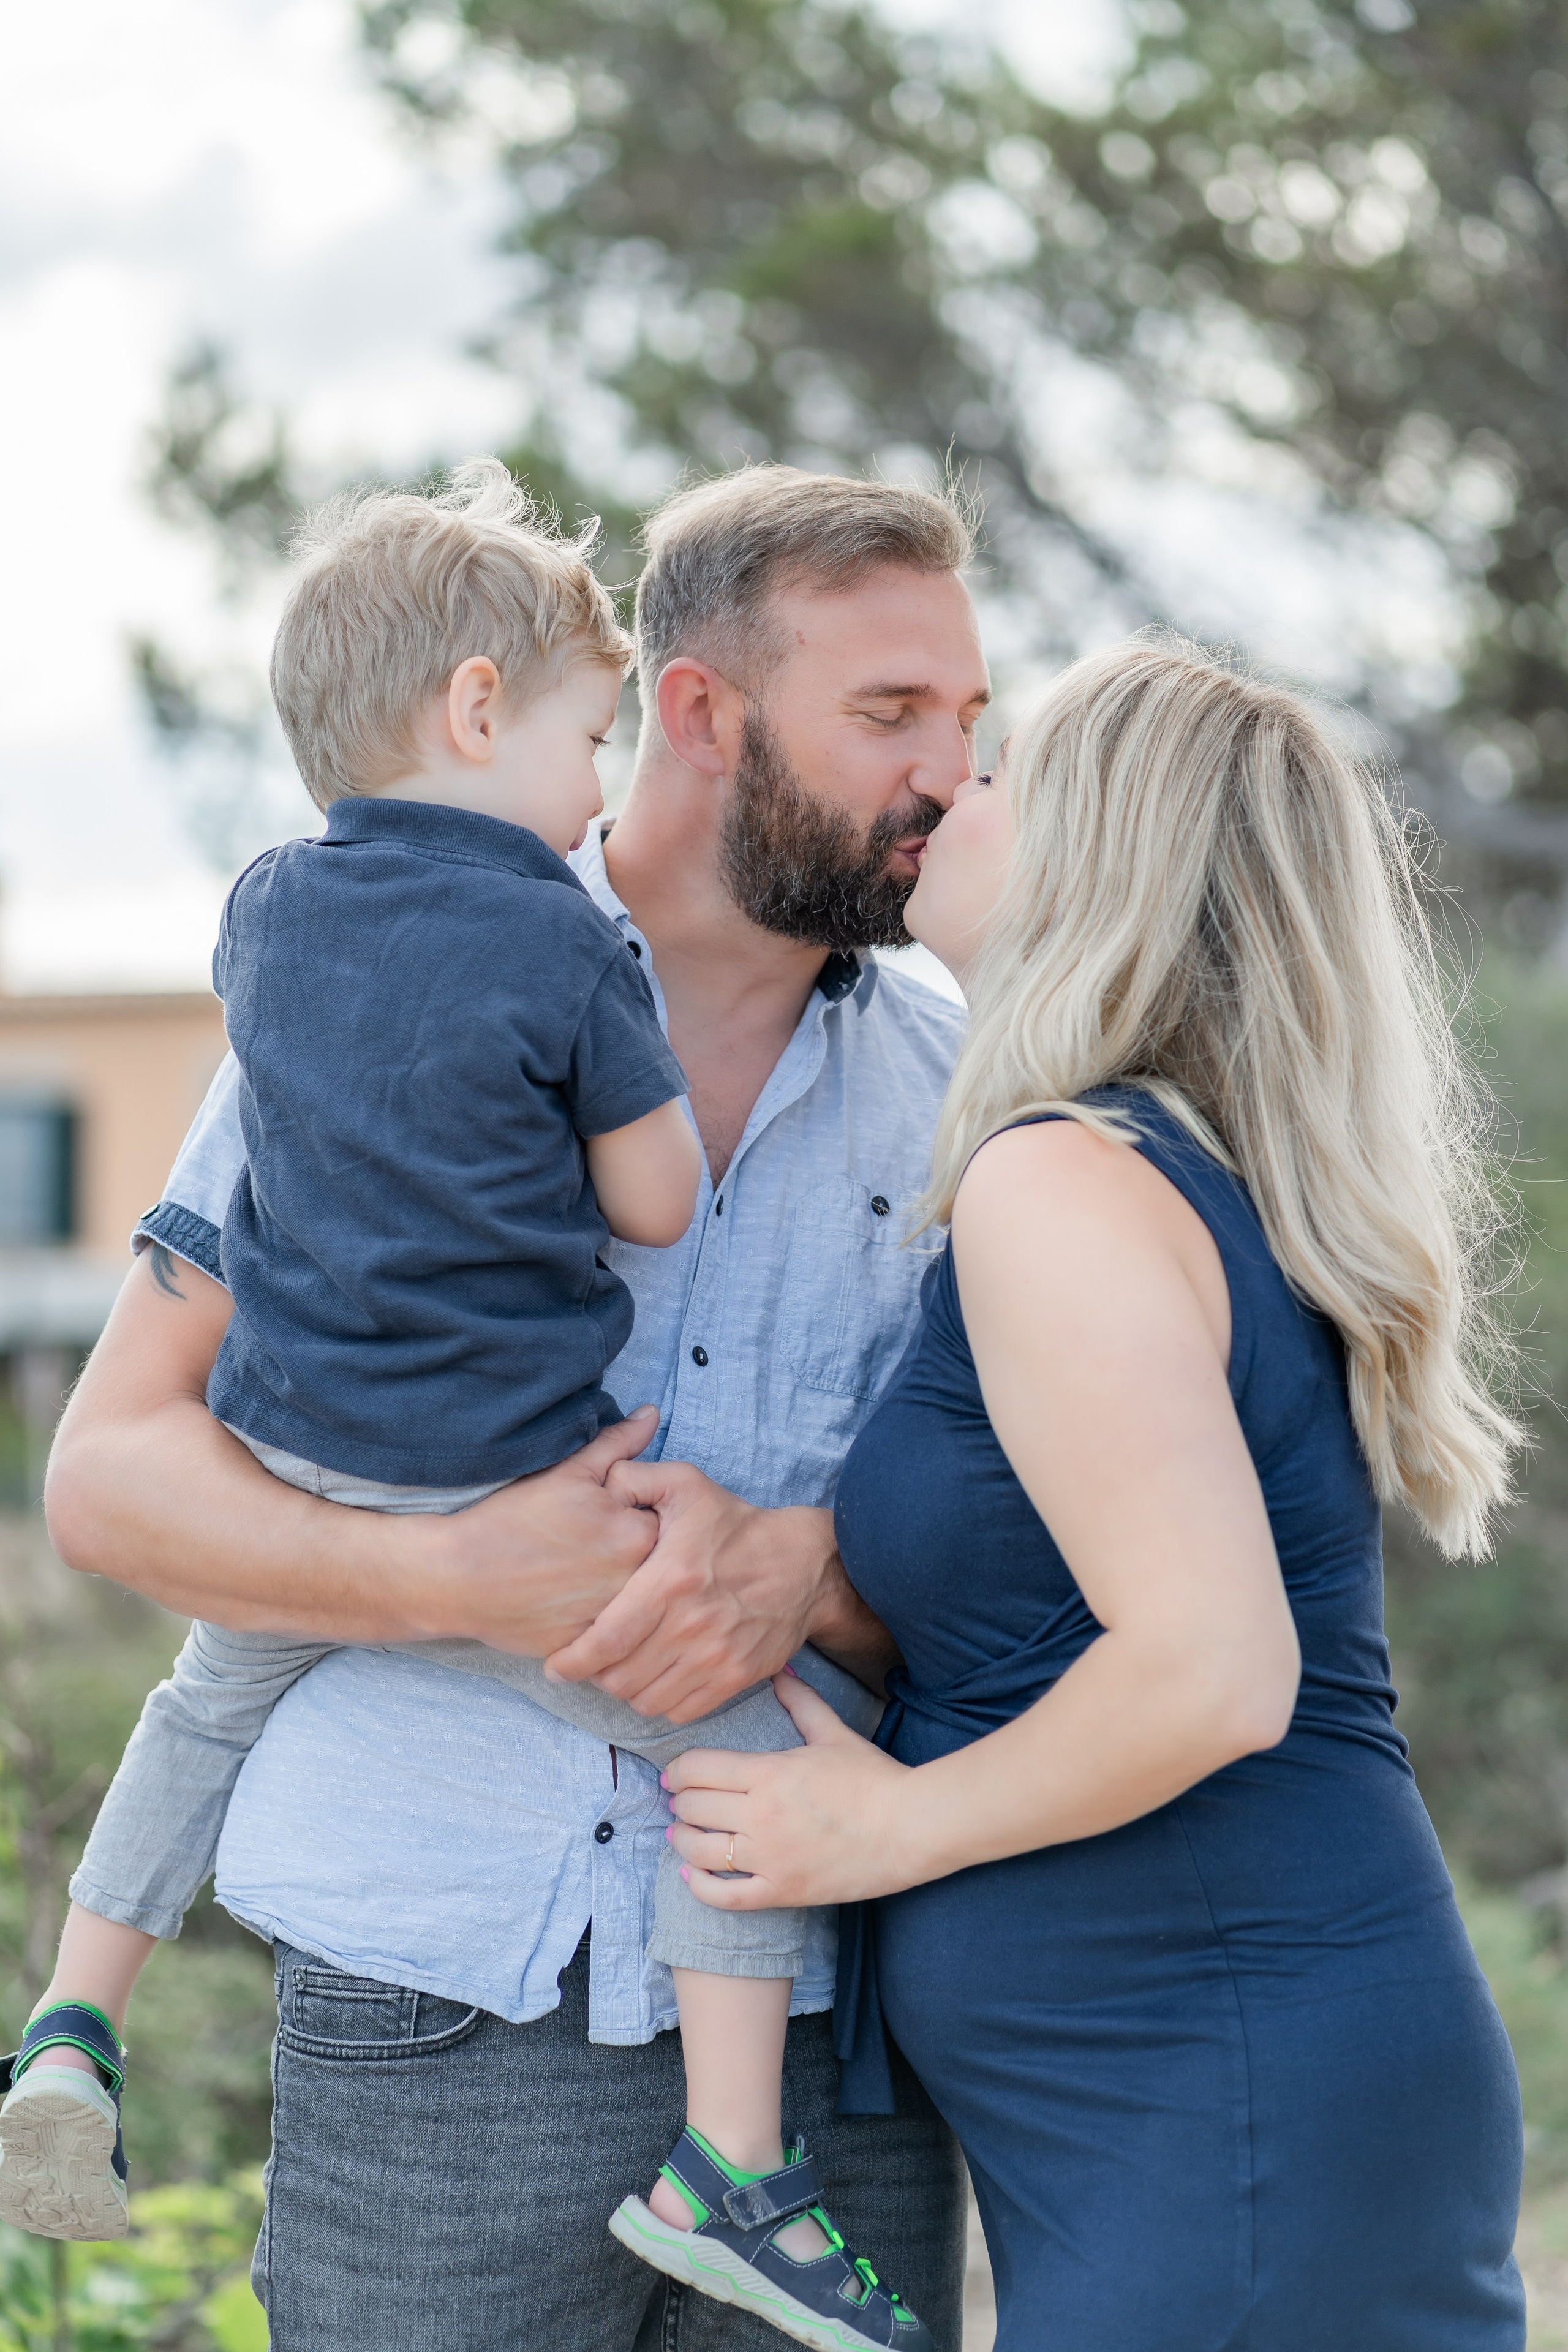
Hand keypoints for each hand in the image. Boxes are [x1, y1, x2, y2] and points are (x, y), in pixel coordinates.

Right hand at [427, 1408, 660, 1653]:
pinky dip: (599, 1621)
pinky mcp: (590, 1649)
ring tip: (576, 1577)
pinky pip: (614, 1637)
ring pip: (636, 1603)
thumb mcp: (569, 1473)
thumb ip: (617, 1445)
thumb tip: (652, 1414)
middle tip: (585, 1552)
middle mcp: (633, 1581)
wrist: (457, 1576)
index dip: (633, 1518)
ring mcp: (613, 1620)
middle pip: (655, 1567)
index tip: (602, 1522)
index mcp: (635, 1533)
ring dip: (618, 1590)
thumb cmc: (512, 1520)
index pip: (665, 1523)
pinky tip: (568, 1605)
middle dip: (632, 1557)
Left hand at [541, 1461, 840, 1720]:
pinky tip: (657, 1679)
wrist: (803, 1563)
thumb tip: (602, 1485)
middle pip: (620, 1677)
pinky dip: (661, 1702)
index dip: (572, 1661)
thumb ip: (635, 1478)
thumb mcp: (686, 1484)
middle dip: (596, 1674)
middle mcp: (692, 1625)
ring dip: (627, 1690)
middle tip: (591, 1661)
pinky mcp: (736, 1677)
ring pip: (647, 1700)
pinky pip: (681, 1711)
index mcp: (671, 1580)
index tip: (555, 1666)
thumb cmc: (735, 1525)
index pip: (607, 1639)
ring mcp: (717, 1657)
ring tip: (622, 1670)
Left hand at [664, 1674, 921, 1907]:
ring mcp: (770, 1859)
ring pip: (701, 1852)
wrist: (909, 1828)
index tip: (675, 1772)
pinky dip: (700, 1887)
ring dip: (682, 1840)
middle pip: (694, 1808)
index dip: (679, 1769)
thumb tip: (780, 1672)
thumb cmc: (872, 1778)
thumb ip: (801, 1702)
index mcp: (769, 1773)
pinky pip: (726, 1897)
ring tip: (679, 1833)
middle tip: (681, 1800)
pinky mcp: (783, 1892)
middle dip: (681, 1802)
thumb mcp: (833, 1732)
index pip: (698, 1768)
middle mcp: (761, 1817)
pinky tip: (690, 1874)